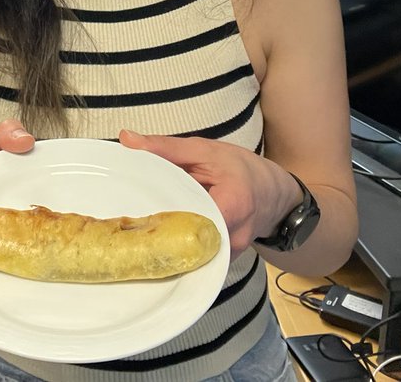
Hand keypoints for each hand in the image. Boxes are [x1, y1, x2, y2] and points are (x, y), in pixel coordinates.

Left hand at [118, 129, 298, 256]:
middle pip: (189, 240)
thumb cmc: (241, 168)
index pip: (192, 218)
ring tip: (144, 234)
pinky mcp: (224, 260)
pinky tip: (164, 238)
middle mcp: (234, 235)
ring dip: (170, 244)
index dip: (163, 217)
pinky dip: (181, 248)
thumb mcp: (203, 150)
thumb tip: (127, 139)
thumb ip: (165, 147)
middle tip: (130, 228)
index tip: (138, 215)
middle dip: (160, 234)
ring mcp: (231, 253)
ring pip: (193, 254)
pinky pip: (199, 258)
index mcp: (233, 203)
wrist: (273, 192)